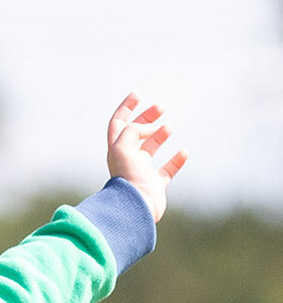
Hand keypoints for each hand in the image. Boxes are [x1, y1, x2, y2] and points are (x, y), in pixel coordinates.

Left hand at [106, 92, 187, 221]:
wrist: (136, 208)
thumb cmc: (128, 177)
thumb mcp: (123, 146)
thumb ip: (134, 130)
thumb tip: (149, 129)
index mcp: (117, 150)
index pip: (118, 123)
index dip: (126, 107)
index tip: (139, 94)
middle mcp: (127, 160)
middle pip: (136, 133)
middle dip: (147, 118)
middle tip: (161, 107)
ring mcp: (141, 173)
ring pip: (149, 150)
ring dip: (159, 136)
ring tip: (168, 127)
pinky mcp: (154, 186)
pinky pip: (167, 171)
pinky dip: (176, 161)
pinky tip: (184, 152)